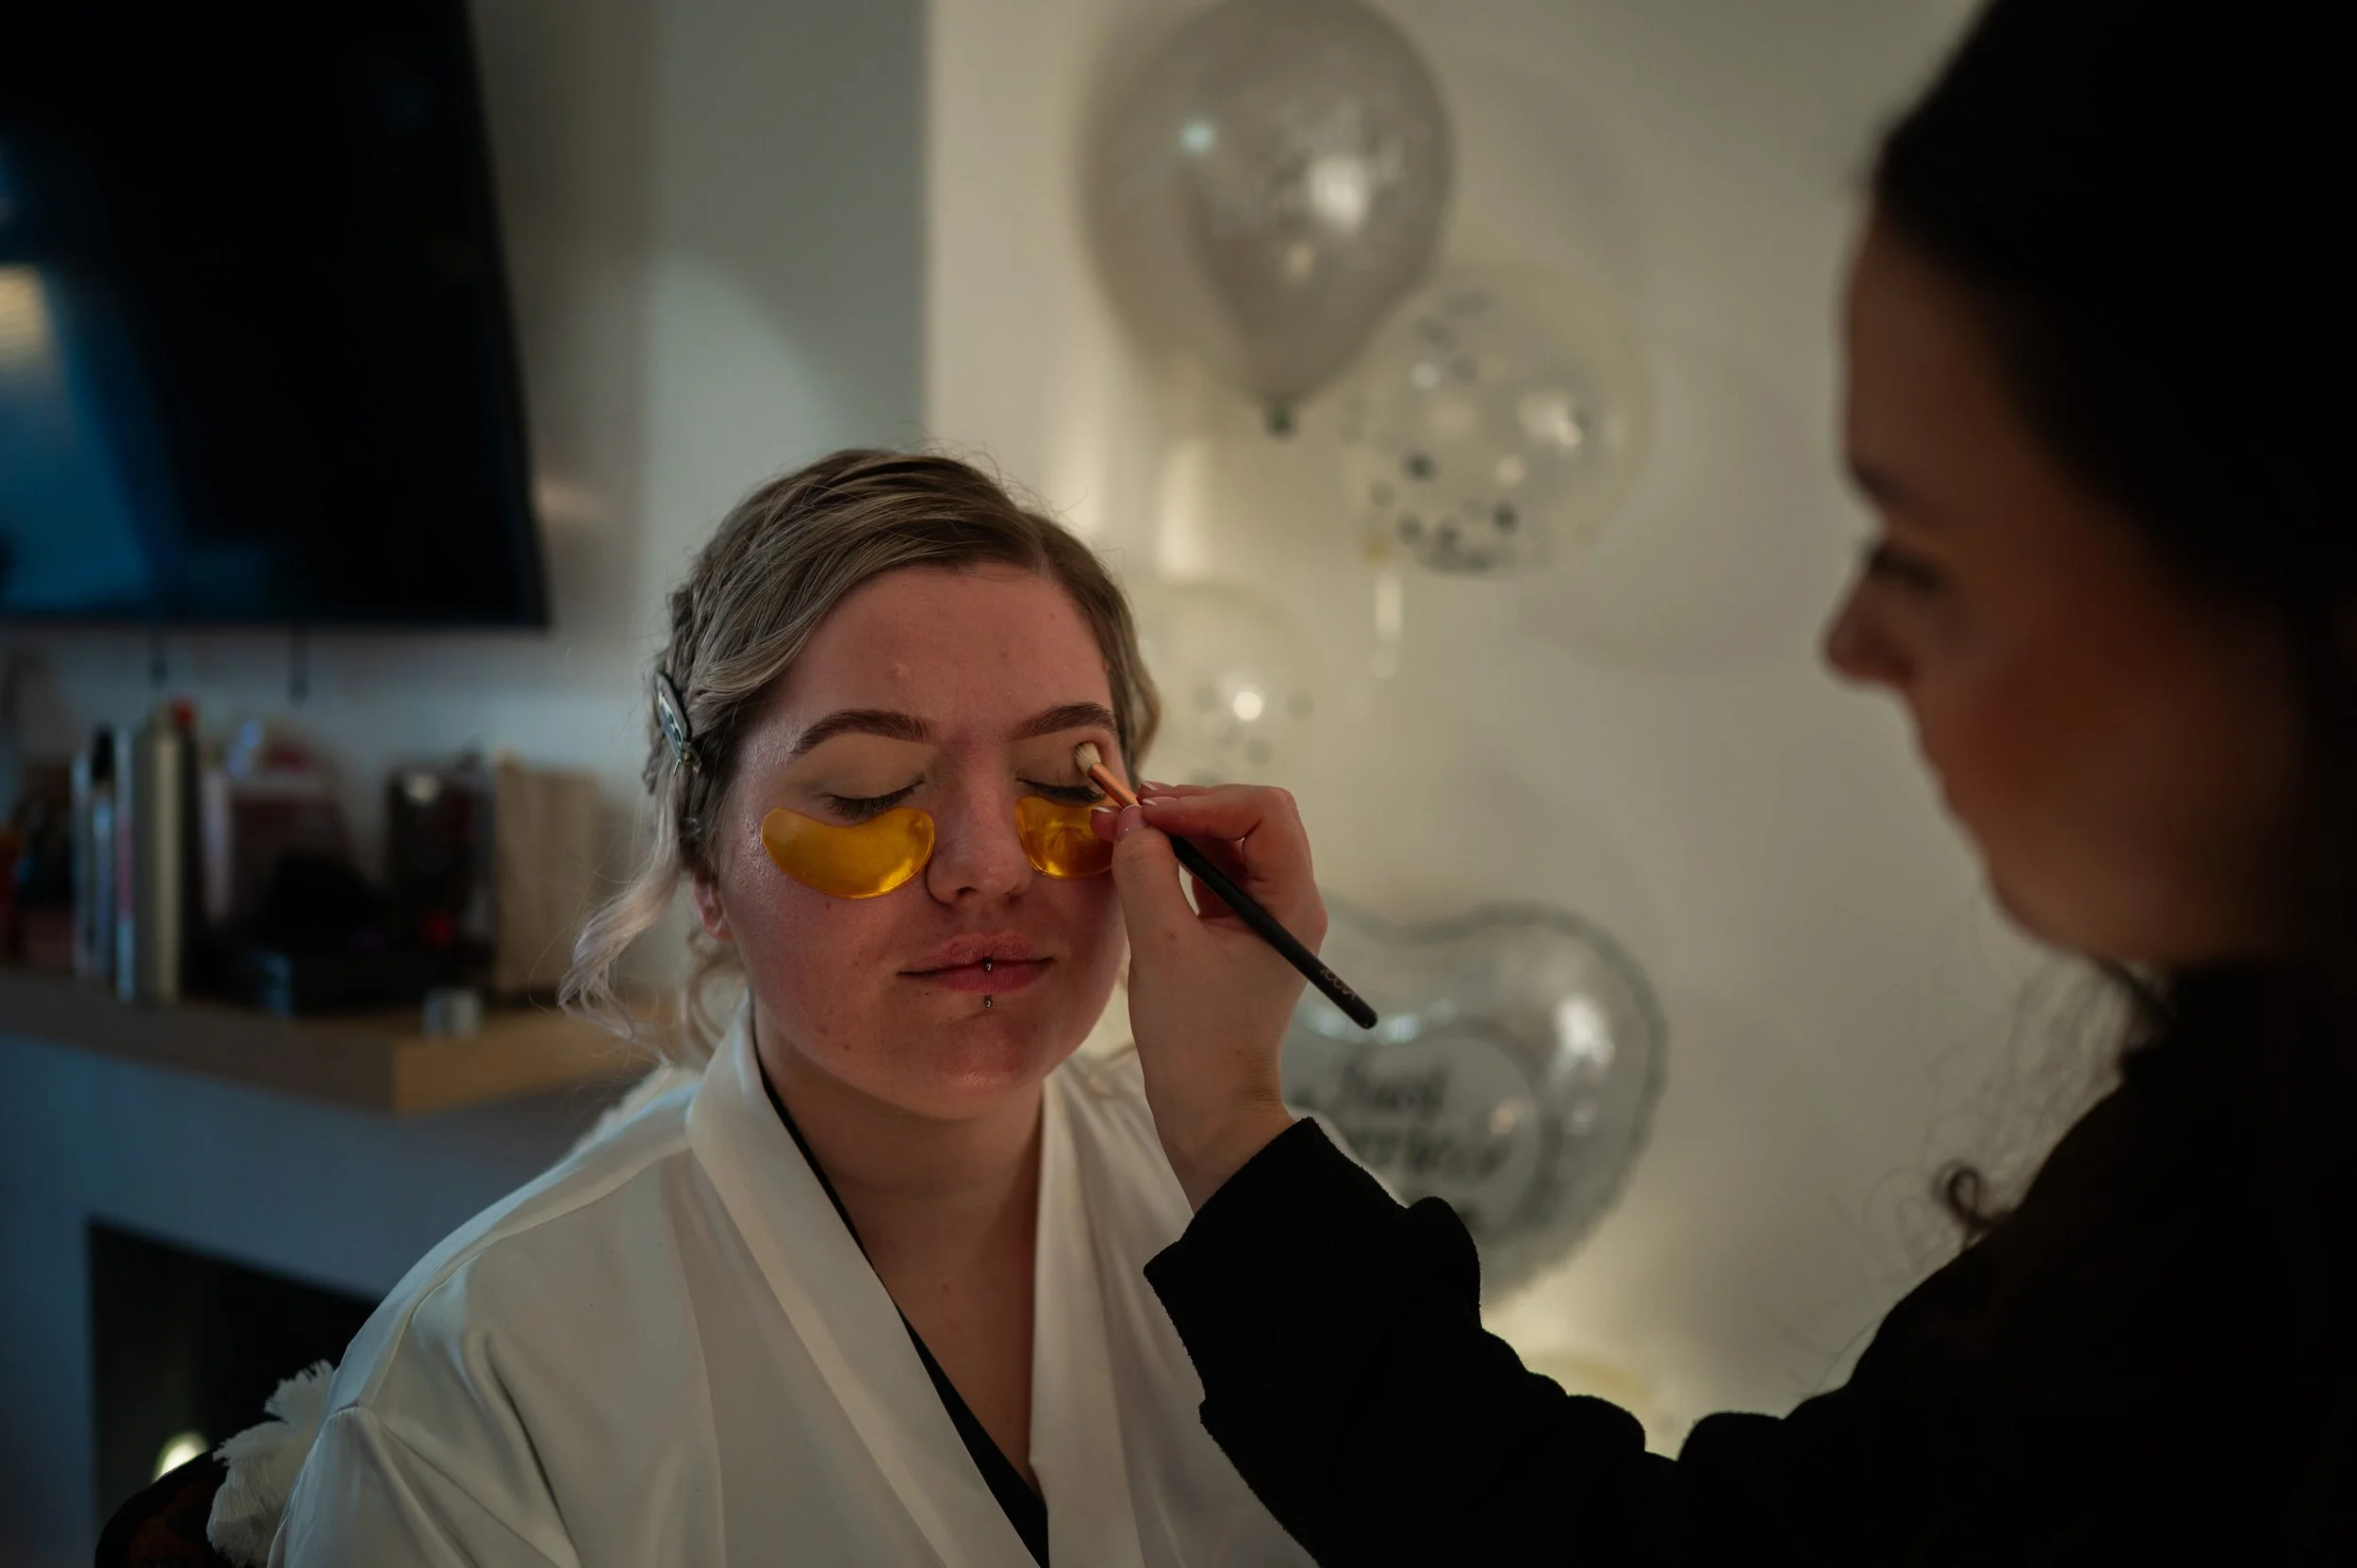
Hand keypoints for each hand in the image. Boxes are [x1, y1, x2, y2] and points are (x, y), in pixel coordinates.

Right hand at [1095, 784, 1324, 1207]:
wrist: (1210, 1111)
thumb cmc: (1195, 1039)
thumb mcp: (1162, 949)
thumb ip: (1146, 874)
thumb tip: (1131, 819)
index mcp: (1291, 904)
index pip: (1264, 814)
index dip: (1204, 802)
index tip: (1148, 812)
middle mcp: (1286, 902)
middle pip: (1247, 820)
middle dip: (1187, 807)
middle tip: (1127, 811)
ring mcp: (1261, 917)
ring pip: (1224, 845)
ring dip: (1174, 831)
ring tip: (1119, 829)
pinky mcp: (1234, 933)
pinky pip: (1207, 876)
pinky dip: (1172, 861)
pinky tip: (1133, 859)